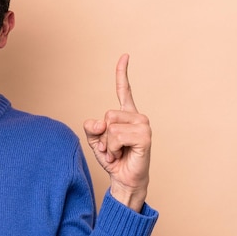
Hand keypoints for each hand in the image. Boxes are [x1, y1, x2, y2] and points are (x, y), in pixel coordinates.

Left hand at [83, 54, 150, 211]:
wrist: (124, 180)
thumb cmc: (113, 159)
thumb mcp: (95, 141)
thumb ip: (92, 128)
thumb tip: (100, 121)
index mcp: (126, 115)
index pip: (124, 90)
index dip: (122, 73)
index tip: (125, 55)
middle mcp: (137, 117)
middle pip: (107, 115)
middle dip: (102, 135)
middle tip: (111, 148)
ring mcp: (143, 126)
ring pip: (110, 126)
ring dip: (107, 144)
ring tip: (116, 152)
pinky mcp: (144, 137)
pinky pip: (116, 136)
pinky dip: (112, 149)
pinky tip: (121, 155)